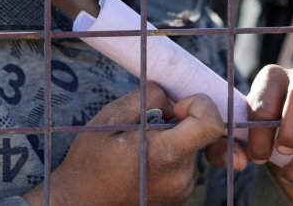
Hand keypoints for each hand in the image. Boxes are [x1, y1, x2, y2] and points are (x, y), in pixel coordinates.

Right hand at [24, 82, 225, 205]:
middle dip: (175, 120)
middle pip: (198, 132)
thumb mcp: (109, 117)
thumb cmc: (90, 160)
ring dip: (169, 138)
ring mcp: (183, 189)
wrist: (81, 202)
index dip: (199, 104)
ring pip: (190, 145)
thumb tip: (172, 96)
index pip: (212, 124)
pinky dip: (167, 154)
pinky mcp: (180, 195)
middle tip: (142, 127)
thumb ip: (147, 98)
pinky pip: (183, 162)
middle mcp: (181, 176)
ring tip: (135, 147)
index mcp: (164, 155)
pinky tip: (139, 162)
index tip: (175, 107)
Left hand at [207, 64, 292, 205]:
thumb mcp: (237, 140)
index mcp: (272, 77)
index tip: (256, 157)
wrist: (290, 143)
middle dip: (291, 131)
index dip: (259, 133)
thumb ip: (225, 148)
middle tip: (281, 155)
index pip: (265, 99)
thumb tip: (239, 160)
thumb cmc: (260, 135)